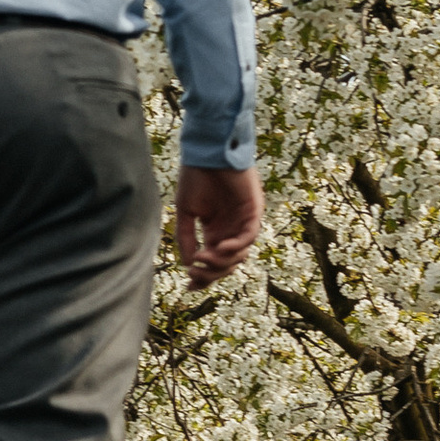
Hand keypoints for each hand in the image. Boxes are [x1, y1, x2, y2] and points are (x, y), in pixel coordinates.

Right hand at [174, 162, 261, 288]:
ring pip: (239, 255)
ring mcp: (244, 222)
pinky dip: (235, 246)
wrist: (206, 153)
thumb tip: (187, 263)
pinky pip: (249, 236)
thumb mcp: (185, 213)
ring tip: (203, 258)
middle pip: (227, 264)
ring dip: (221, 262)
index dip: (203, 277)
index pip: (213, 262)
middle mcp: (231, 230)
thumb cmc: (196, 178)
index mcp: (216, 231)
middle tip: (194, 273)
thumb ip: (186, 237)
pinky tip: (219, 247)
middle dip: (210, 273)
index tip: (188, 287)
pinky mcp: (254, 211)